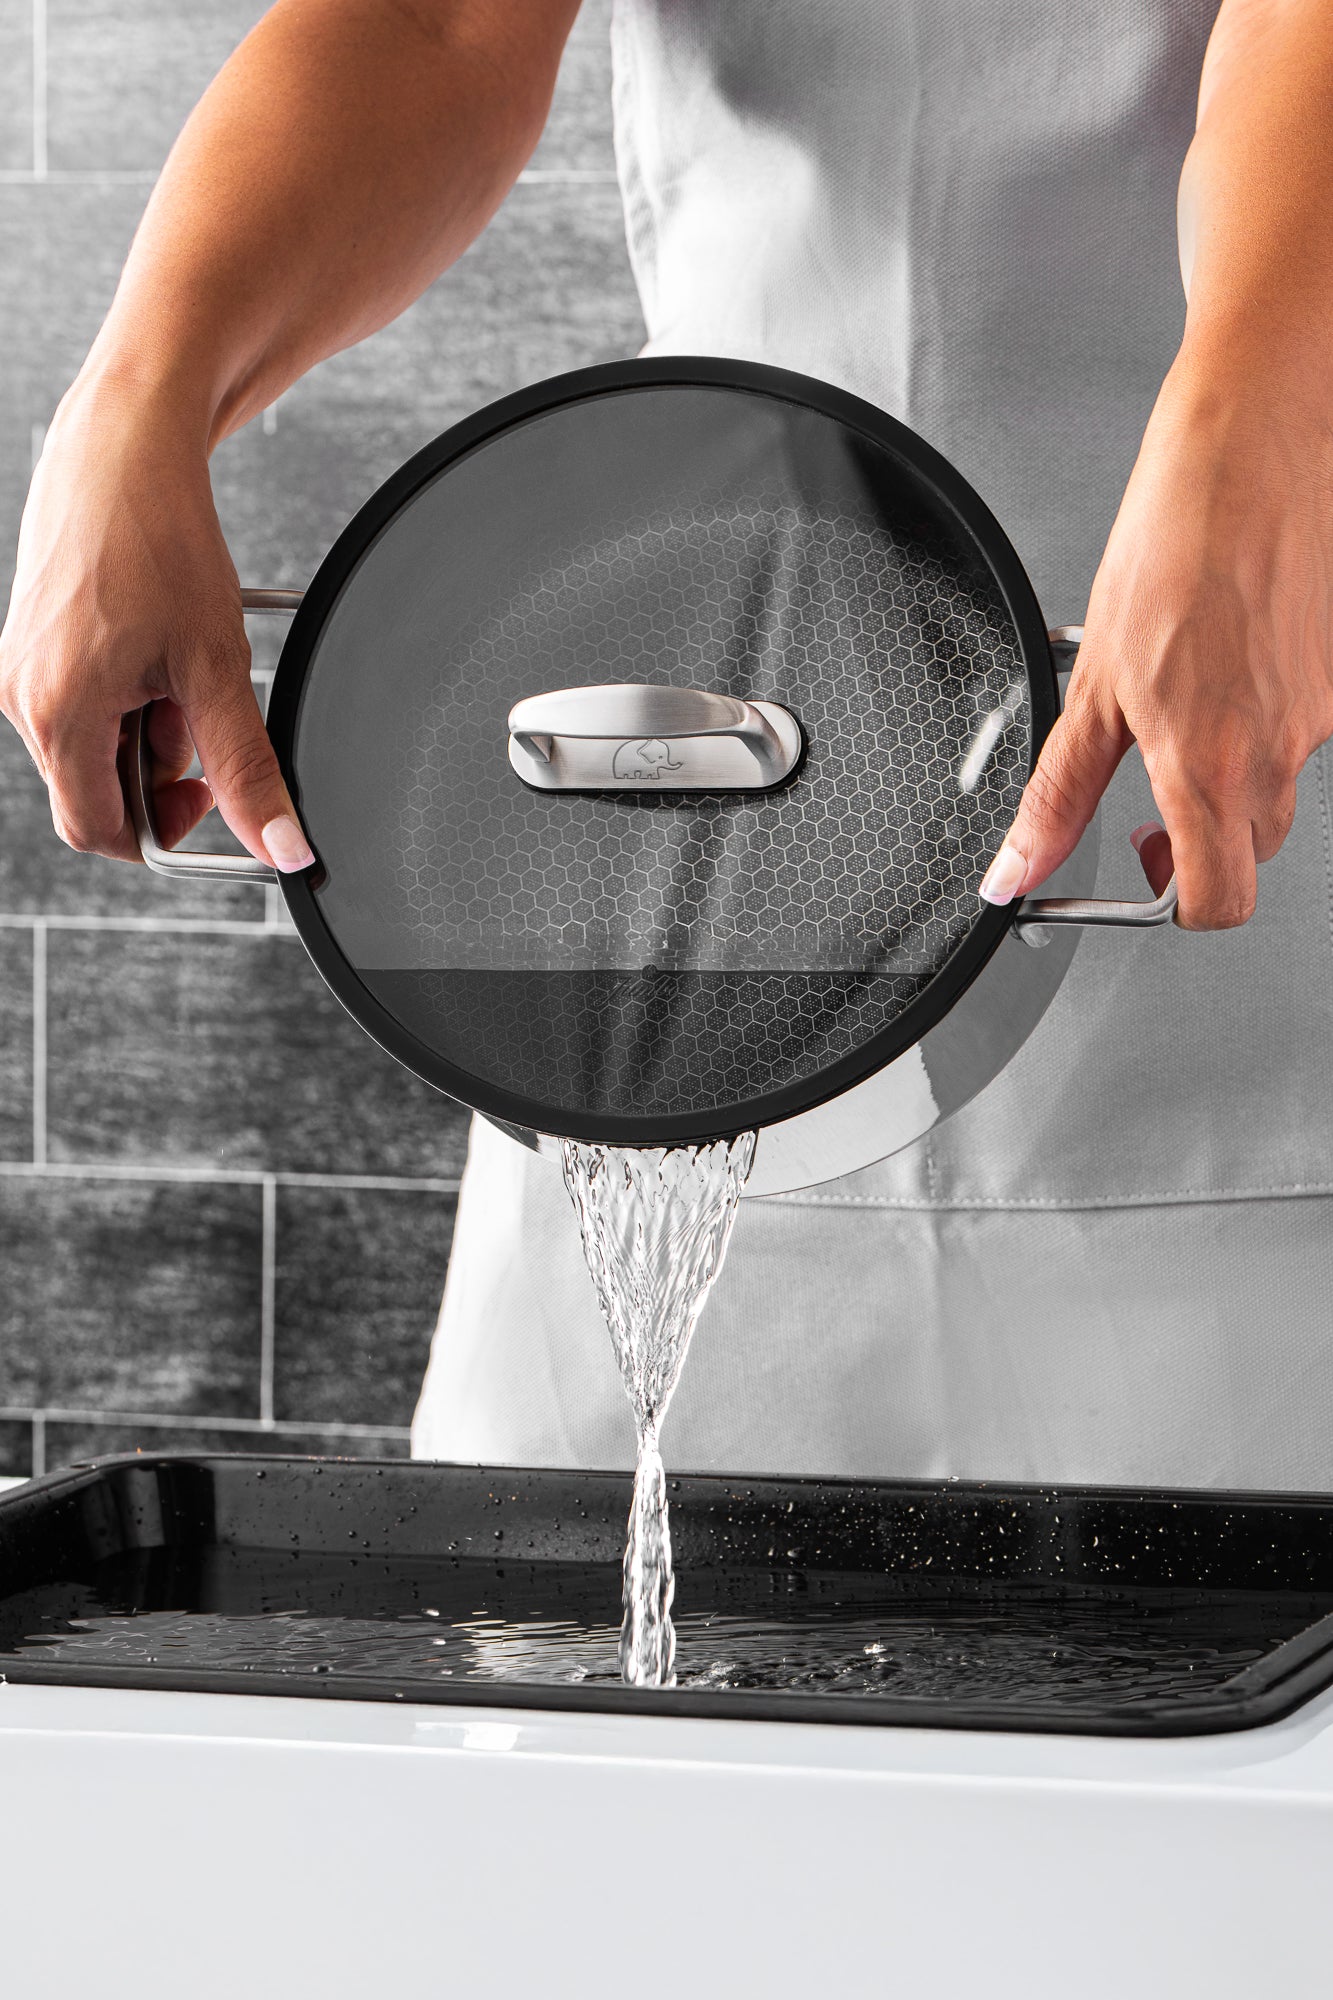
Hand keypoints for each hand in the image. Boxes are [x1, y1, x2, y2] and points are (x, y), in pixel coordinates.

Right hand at [0, 367, 313, 870]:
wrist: (125, 447)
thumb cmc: (159, 538)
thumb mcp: (218, 668)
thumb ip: (246, 770)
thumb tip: (281, 846)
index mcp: (57, 713)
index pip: (98, 830)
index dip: (162, 828)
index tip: (208, 797)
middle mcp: (22, 697)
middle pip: (95, 789)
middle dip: (159, 770)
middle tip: (200, 713)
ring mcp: (20, 668)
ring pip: (93, 746)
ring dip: (149, 730)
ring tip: (180, 668)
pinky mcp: (30, 644)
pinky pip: (82, 704)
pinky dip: (129, 696)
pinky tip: (156, 648)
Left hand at [977, 359, 1332, 929]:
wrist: (1252, 446)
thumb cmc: (1176, 541)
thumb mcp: (1092, 686)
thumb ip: (1057, 796)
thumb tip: (1015, 870)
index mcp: (1212, 766)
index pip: (1217, 902)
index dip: (1174, 902)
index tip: (1143, 867)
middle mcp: (1280, 751)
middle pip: (1249, 852)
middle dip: (1199, 839)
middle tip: (1150, 794)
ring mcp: (1321, 714)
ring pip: (1276, 790)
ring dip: (1229, 775)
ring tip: (1184, 703)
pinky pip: (1302, 728)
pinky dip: (1262, 715)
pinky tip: (1227, 661)